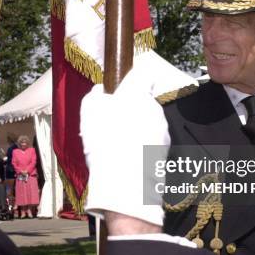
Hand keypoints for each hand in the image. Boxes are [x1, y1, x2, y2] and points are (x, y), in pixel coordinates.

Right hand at [80, 62, 170, 229]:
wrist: (123, 181)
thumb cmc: (104, 141)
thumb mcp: (88, 110)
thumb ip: (96, 94)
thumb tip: (102, 89)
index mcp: (137, 93)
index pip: (143, 73)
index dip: (134, 77)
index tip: (124, 86)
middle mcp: (154, 107)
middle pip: (144, 100)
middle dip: (132, 107)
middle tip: (114, 121)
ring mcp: (162, 128)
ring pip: (148, 120)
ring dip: (138, 127)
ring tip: (119, 143)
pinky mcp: (165, 148)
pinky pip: (152, 139)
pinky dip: (143, 144)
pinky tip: (128, 155)